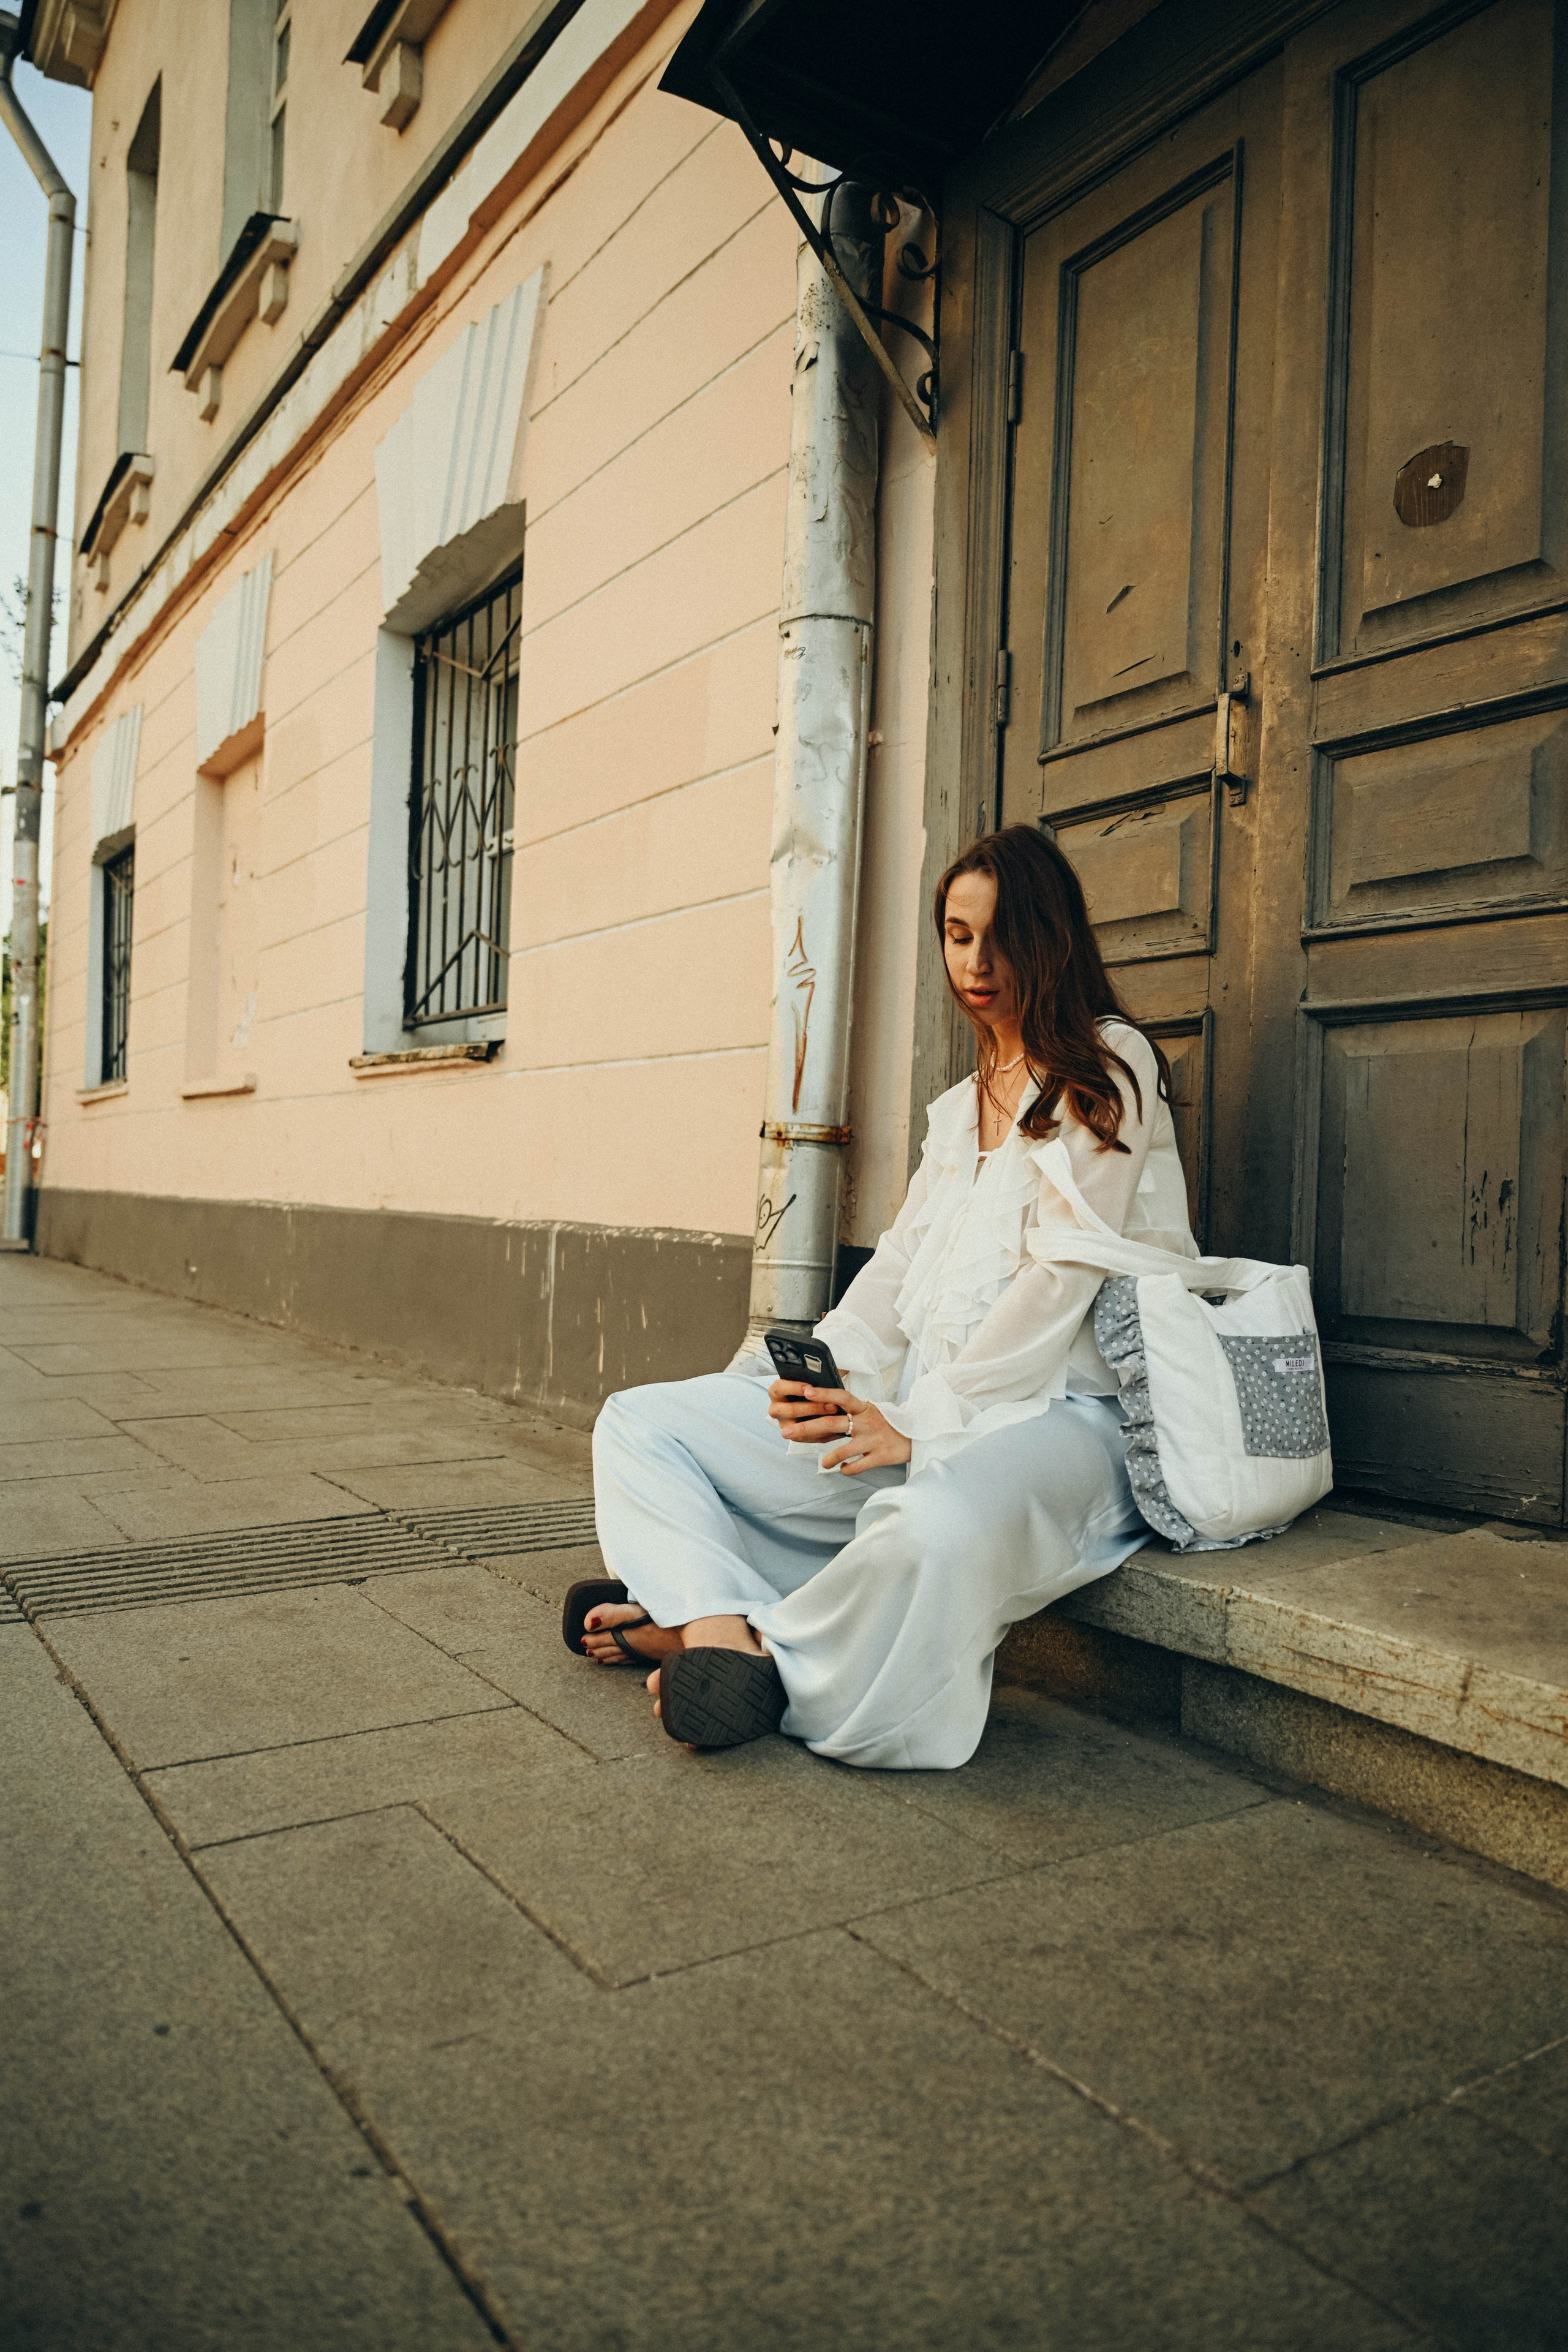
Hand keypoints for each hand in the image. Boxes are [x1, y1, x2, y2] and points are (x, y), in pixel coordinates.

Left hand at [767, 1380, 912, 1473]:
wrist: (920, 1435)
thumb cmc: (891, 1423)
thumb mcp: (872, 1411)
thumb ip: (851, 1411)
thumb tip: (824, 1408)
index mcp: (864, 1408)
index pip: (841, 1397)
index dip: (823, 1394)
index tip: (805, 1391)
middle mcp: (867, 1422)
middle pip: (832, 1424)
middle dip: (806, 1428)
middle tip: (787, 1432)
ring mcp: (873, 1439)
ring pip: (842, 1450)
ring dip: (828, 1458)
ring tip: (824, 1463)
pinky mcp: (880, 1456)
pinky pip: (856, 1466)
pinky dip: (847, 1469)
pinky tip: (843, 1469)